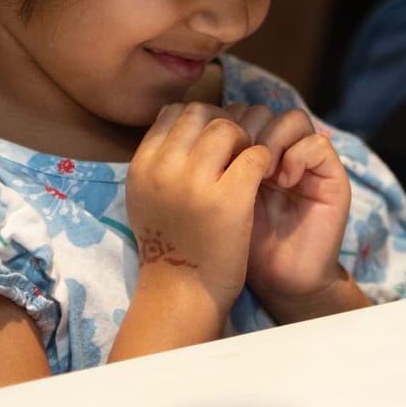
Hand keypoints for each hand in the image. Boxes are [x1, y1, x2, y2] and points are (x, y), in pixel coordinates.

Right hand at [124, 103, 270, 318]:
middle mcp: (164, 169)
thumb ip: (158, 161)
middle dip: (224, 123)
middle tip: (236, 148)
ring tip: (247, 164)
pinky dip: (263, 160)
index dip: (200, 120)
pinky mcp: (229, 199)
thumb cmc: (171, 245)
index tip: (213, 141)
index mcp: (142, 166)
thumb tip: (173, 119)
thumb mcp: (147, 197)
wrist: (182, 293)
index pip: (173, 113)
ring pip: (228, 128)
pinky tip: (263, 178)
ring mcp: (196, 182)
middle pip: (201, 113)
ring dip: (245, 139)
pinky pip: (254, 155)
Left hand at [225, 105, 356, 320]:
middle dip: (245, 130)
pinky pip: (317, 143)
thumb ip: (208, 167)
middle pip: (262, 110)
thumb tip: (189, 129)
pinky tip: (282, 182)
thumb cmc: (240, 247)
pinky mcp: (331, 176)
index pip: (236, 112)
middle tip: (234, 161)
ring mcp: (306, 162)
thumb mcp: (215, 203)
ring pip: (293, 118)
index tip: (211, 154)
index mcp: (247, 155)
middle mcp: (278, 152)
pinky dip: (298, 156)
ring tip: (259, 173)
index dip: (223, 125)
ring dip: (272, 139)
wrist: (279, 281)